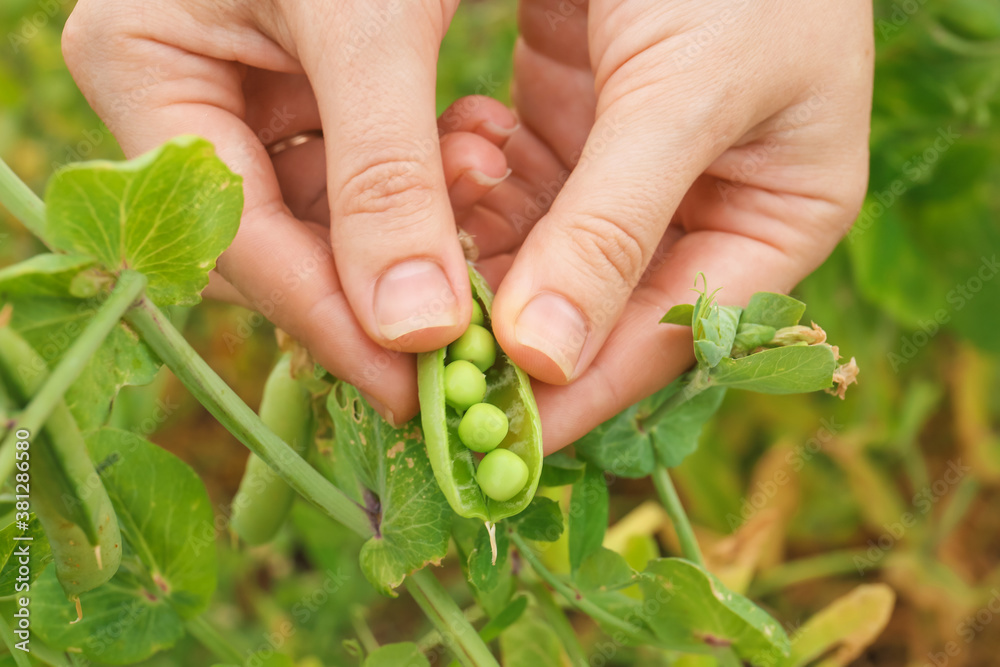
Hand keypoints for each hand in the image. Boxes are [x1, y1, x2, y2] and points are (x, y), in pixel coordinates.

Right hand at [61, 0, 516, 419]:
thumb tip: (410, 331)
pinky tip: (479, 151)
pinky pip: (362, 167)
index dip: (327, 318)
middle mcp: (178, 88)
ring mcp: (240, 88)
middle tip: (473, 331)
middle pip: (278, 236)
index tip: (413, 388)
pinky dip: (426, 175)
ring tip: (488, 192)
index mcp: (141, 65)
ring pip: (329, 210)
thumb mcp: (367, 23)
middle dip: (383, 275)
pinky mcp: (308, 88)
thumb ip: (384, 176)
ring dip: (418, 222)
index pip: (233, 233)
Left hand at [458, 0, 873, 450]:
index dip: (579, 389)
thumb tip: (543, 358)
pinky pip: (518, 187)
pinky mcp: (578, 124)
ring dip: (483, 246)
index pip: (667, 338)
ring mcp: (633, 170)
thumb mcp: (684, 91)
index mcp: (774, 221)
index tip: (488, 432)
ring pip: (544, 254)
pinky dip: (478, 180)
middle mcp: (704, 209)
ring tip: (433, 219)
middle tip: (421, 349)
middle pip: (597, 307)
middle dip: (510, 321)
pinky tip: (458, 147)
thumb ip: (610, 227)